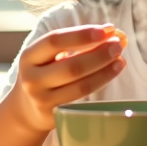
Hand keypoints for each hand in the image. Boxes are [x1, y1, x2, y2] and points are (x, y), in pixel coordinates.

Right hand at [10, 25, 124, 132]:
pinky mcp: (54, 115)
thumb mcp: (47, 57)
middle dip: (99, 54)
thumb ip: (73, 43)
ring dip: (104, 70)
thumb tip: (109, 31)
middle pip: (71, 66)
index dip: (82, 34)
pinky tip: (112, 72)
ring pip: (80, 85)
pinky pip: (82, 98)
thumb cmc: (44, 73)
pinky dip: (100, 82)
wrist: (26, 110)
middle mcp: (32, 79)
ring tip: (120, 59)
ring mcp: (42, 100)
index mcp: (29, 57)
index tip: (106, 29)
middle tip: (118, 45)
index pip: (55, 41)